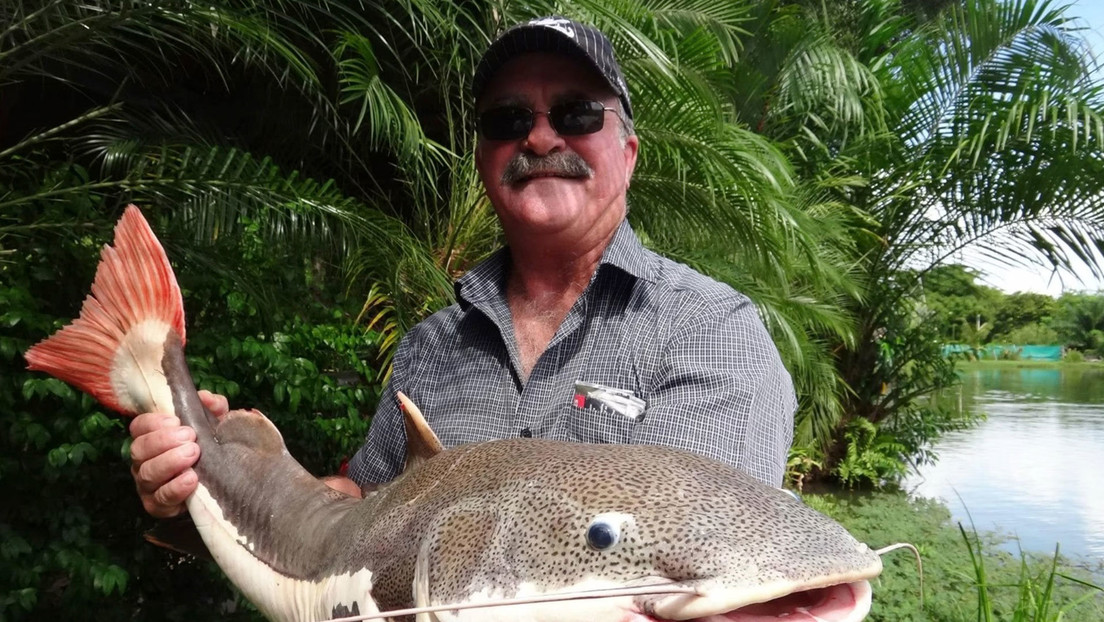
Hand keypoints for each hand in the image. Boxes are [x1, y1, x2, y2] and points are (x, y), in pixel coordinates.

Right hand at [129, 390, 227, 517]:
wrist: (219, 483)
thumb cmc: (209, 448)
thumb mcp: (214, 424)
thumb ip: (212, 408)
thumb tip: (206, 398)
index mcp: (151, 438)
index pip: (139, 426)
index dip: (153, 422)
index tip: (176, 421)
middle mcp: (143, 461)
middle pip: (139, 449)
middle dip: (163, 441)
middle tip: (190, 438)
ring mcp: (147, 485)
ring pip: (148, 474)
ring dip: (169, 463)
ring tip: (192, 455)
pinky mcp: (157, 506)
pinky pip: (160, 499)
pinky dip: (175, 489)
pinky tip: (191, 480)